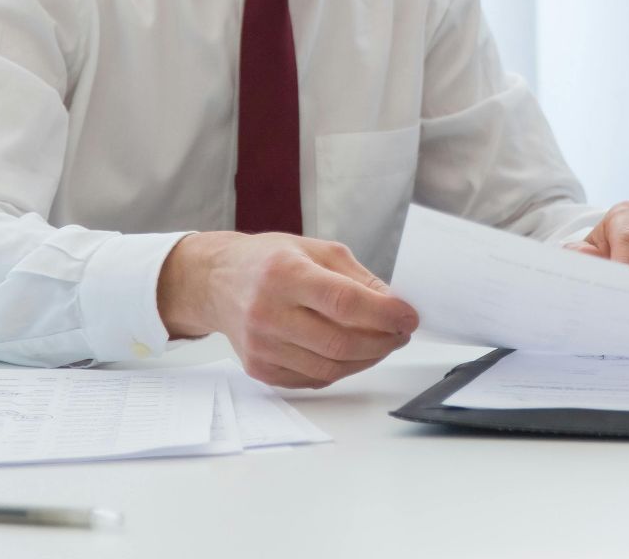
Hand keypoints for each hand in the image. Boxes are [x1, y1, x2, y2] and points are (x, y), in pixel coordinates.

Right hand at [157, 232, 418, 388]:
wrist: (218, 282)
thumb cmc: (271, 261)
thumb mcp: (318, 251)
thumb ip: (359, 279)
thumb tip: (395, 307)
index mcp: (285, 274)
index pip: (344, 302)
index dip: (385, 314)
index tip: (409, 317)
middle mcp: (268, 312)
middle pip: (340, 342)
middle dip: (383, 342)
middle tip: (401, 333)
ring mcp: (262, 345)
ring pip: (331, 367)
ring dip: (368, 359)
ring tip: (383, 342)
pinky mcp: (260, 368)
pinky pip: (314, 378)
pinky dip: (342, 369)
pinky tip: (352, 353)